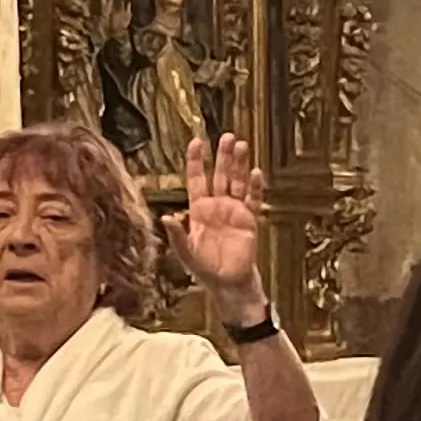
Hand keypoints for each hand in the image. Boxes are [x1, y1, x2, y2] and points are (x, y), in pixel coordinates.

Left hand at [168, 133, 266, 319]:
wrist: (228, 283)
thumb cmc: (205, 268)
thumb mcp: (185, 252)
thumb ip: (177, 234)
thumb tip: (165, 217)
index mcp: (198, 210)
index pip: (196, 179)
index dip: (196, 160)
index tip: (197, 141)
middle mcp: (217, 206)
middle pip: (220, 174)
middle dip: (223, 156)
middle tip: (227, 137)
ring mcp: (234, 211)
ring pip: (237, 181)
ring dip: (239, 165)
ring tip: (241, 145)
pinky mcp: (249, 219)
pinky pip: (253, 199)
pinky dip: (255, 187)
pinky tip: (255, 173)